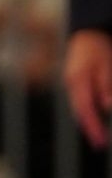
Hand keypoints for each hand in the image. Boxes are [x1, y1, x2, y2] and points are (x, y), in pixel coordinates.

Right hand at [65, 29, 111, 147]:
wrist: (87, 32)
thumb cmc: (99, 47)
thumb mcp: (107, 64)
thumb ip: (106, 85)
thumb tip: (106, 106)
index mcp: (77, 80)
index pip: (85, 108)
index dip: (93, 127)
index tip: (100, 141)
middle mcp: (71, 83)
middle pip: (79, 110)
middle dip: (90, 128)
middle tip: (99, 144)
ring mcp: (71, 82)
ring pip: (79, 106)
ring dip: (87, 121)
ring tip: (97, 136)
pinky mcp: (75, 81)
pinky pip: (80, 100)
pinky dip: (86, 111)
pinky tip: (93, 118)